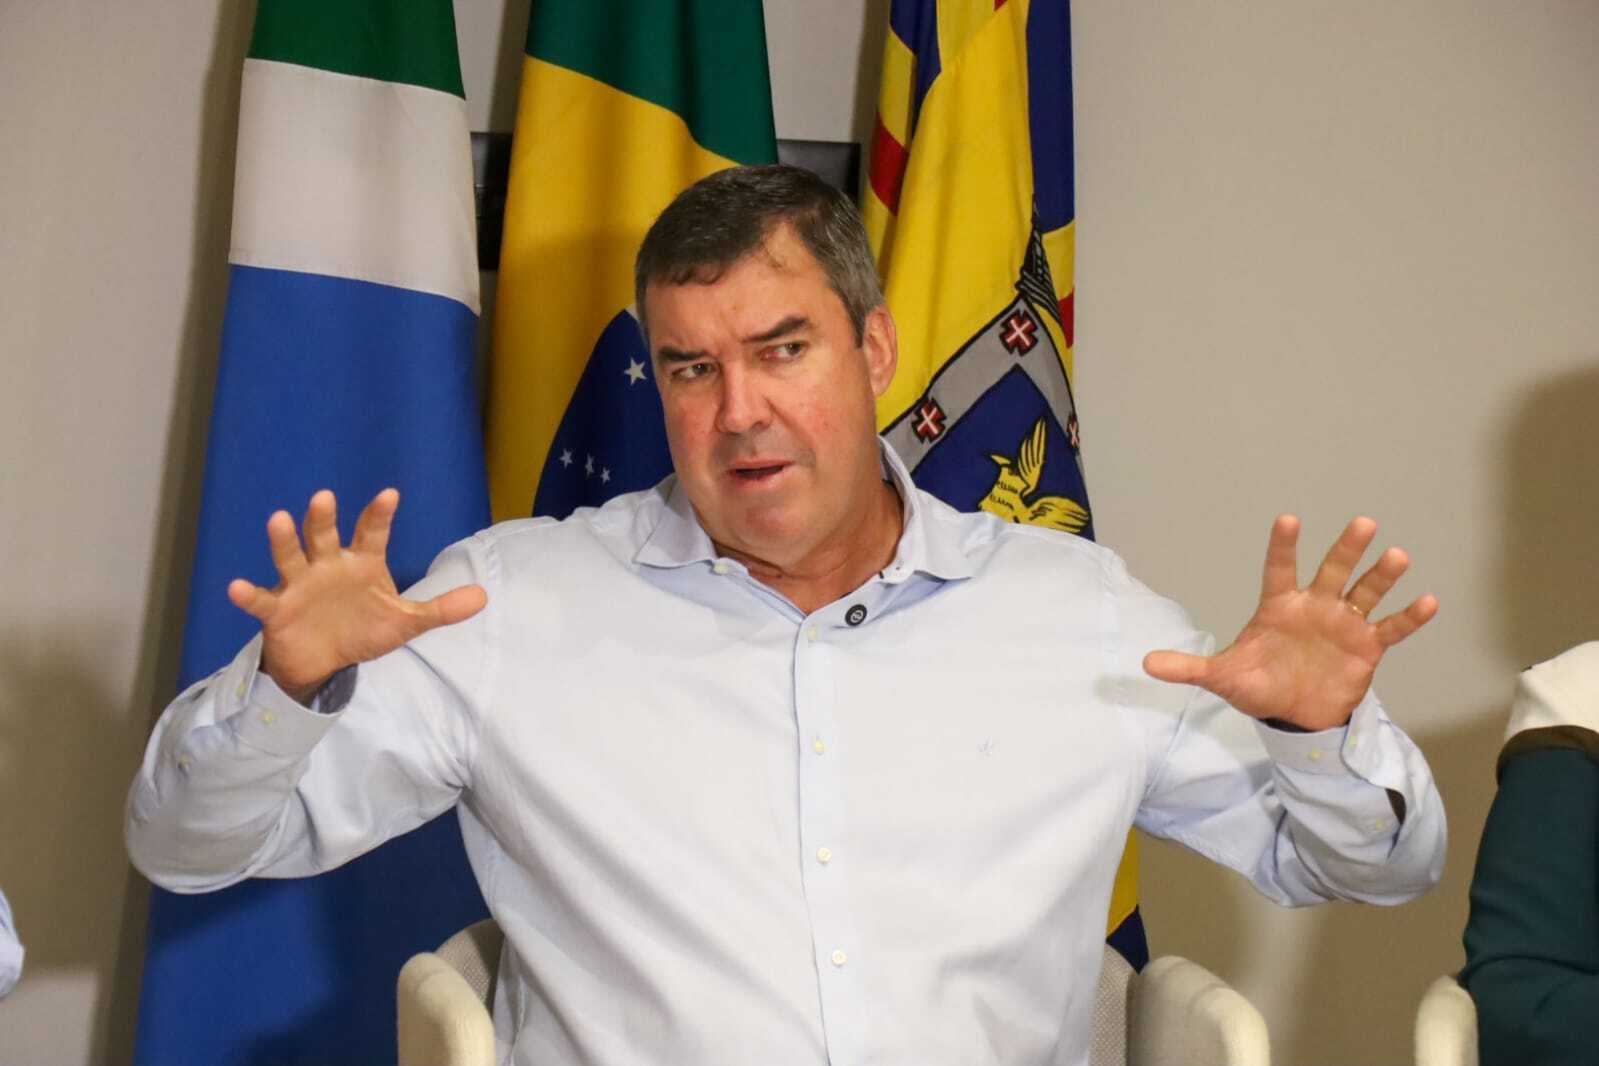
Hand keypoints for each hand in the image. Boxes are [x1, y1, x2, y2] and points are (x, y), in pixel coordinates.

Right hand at [227, 489, 486, 703]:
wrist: (325, 661)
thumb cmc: (363, 629)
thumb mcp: (405, 622)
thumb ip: (440, 609)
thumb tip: (484, 597)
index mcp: (361, 562)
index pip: (373, 533)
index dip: (380, 515)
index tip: (390, 495)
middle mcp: (328, 564)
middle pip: (325, 535)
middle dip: (323, 517)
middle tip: (324, 496)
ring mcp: (300, 584)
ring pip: (290, 556)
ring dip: (284, 540)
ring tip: (278, 519)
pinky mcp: (277, 609)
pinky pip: (262, 599)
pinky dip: (248, 595)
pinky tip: (236, 587)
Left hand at [1142, 515, 1437, 730]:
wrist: (1294, 715)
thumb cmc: (1259, 685)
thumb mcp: (1223, 677)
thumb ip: (1190, 668)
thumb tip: (1146, 664)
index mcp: (1279, 607)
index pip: (1278, 570)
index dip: (1283, 547)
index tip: (1288, 520)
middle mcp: (1314, 607)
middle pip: (1331, 572)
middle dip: (1345, 550)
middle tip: (1362, 523)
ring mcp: (1343, 624)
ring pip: (1365, 593)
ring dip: (1381, 576)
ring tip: (1396, 555)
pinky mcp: (1367, 647)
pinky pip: (1391, 628)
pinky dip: (1409, 617)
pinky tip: (1428, 601)